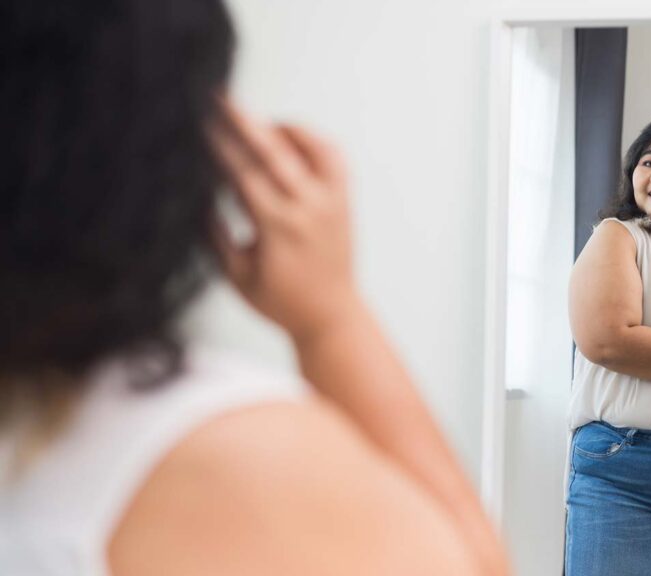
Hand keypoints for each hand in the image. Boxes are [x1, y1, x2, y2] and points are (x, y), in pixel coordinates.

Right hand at [210, 98, 355, 342]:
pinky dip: (313, 140)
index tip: (198, 123)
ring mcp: (332, 202)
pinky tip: (290, 137)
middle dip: (243, 122)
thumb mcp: (236, 276)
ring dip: (282, 129)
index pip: (244, 174)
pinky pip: (334, 158)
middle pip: (274, 152)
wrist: (332, 316)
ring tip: (257, 124)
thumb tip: (195, 196)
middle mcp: (309, 209)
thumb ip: (213, 236)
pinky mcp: (345, 201)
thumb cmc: (280, 302)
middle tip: (219, 98)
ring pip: (311, 148)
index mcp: (278, 228)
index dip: (220, 146)